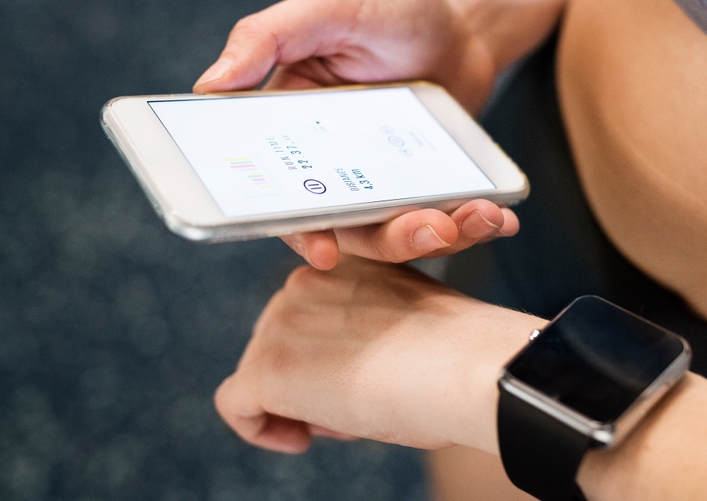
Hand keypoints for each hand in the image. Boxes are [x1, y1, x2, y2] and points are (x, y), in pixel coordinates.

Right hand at [194, 0, 518, 267]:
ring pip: (392, 235)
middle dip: (388, 239)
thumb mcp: (328, 8)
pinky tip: (499, 217)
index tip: (323, 248)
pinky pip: (437, 223)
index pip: (273, 192)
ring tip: (477, 218)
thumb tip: (207, 86)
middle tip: (432, 230)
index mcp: (285, 129)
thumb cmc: (389, 8)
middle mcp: (325, 166)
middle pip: (341, 228)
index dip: (293, 227)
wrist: (462, 20)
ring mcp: (377, 182)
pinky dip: (468, 227)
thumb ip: (267, 37)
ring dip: (436, 237)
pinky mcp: (422, 189)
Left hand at [214, 258, 541, 454]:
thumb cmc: (458, 353)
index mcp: (343, 265)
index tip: (357, 378)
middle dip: (310, 381)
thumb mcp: (407, 324)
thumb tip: (337, 379)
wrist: (469, 365)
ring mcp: (281, 323)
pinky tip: (298, 440)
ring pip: (260, 374)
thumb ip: (365, 333)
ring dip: (297, 405)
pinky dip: (260, 429)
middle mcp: (304, 282)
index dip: (328, 353)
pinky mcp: (268, 369)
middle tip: (357, 409)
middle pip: (279, 342)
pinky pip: (237, 405)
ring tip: (351, 419)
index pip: (310, 312)